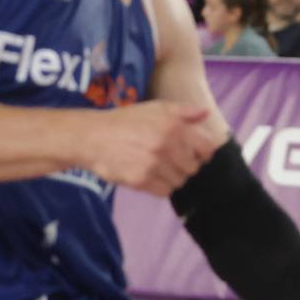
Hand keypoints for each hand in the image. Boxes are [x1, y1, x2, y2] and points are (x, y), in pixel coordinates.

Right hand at [80, 100, 220, 196]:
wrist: (92, 137)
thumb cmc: (126, 121)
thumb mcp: (156, 108)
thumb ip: (184, 111)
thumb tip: (206, 114)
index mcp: (174, 125)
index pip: (207, 148)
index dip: (203, 152)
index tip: (194, 153)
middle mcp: (166, 144)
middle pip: (194, 167)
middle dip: (186, 165)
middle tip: (172, 160)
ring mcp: (153, 164)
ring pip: (180, 181)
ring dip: (173, 177)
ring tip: (159, 167)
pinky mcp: (140, 180)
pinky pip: (164, 191)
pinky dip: (160, 186)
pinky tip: (150, 175)